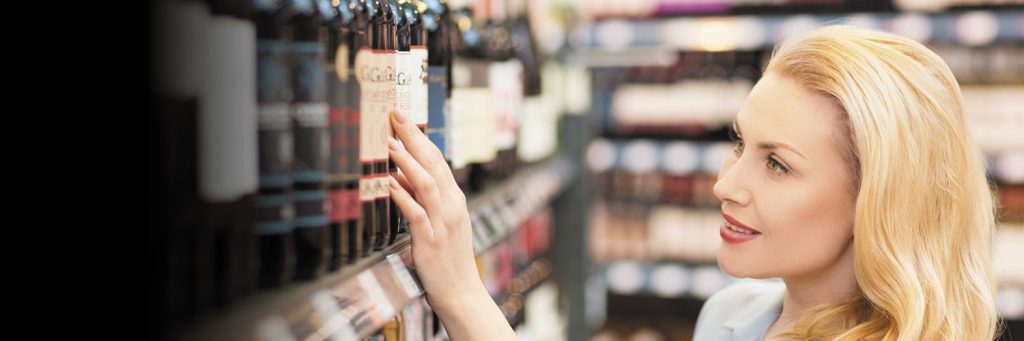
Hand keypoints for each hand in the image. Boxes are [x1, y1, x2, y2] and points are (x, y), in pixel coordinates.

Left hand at [387, 111, 485, 309]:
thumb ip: (422, 199)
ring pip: (427, 183)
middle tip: (395, 114)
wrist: (461, 293)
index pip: (438, 160)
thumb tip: (400, 175)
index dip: (420, 137)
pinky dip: (403, 195)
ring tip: (389, 142)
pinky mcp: (431, 240)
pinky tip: (389, 182)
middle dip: (413, 137)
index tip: (403, 118)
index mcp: (455, 200)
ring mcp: (443, 223)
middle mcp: (452, 206)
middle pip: (433, 164)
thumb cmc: (446, 259)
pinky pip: (416, 213)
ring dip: (407, 161)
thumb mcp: (438, 223)